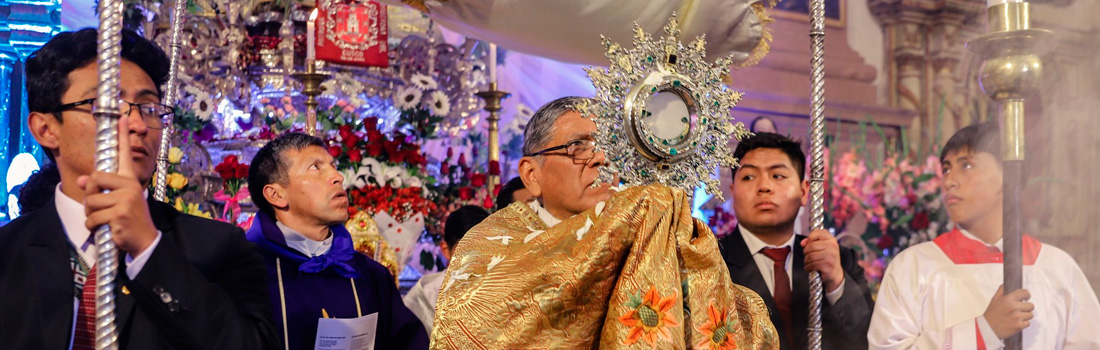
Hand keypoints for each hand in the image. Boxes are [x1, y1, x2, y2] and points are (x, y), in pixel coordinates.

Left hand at [79, 115, 157, 255]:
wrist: (144, 240)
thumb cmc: (129, 219)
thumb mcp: (117, 201)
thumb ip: (101, 188)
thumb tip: (83, 180)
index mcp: (130, 179)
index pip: (124, 153)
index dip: (122, 135)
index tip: (121, 116)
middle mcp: (130, 185)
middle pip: (95, 179)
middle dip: (91, 196)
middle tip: (100, 208)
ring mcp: (126, 199)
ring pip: (91, 200)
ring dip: (91, 214)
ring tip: (104, 220)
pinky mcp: (119, 213)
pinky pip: (92, 217)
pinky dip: (93, 226)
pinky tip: (104, 229)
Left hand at [801, 228, 843, 291]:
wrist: (835, 272)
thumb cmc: (827, 257)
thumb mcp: (822, 246)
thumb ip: (812, 241)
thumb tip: (803, 243)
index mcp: (831, 239)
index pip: (818, 233)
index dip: (809, 238)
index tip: (807, 244)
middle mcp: (832, 247)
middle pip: (811, 246)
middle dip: (806, 251)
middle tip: (807, 255)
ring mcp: (831, 256)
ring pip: (811, 256)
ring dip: (806, 260)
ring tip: (808, 262)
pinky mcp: (828, 266)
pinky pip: (812, 264)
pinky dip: (808, 267)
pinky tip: (809, 267)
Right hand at [984, 285, 1033, 338]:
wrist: (988, 328)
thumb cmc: (991, 314)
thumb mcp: (994, 299)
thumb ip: (1002, 290)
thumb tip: (1007, 283)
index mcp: (1008, 299)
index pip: (1025, 293)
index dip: (1026, 295)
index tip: (1026, 298)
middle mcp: (1013, 307)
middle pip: (1031, 306)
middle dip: (1026, 308)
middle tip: (1020, 310)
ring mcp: (1017, 317)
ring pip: (1030, 315)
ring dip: (1025, 316)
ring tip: (1016, 317)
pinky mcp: (1019, 325)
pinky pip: (1028, 323)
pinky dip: (1023, 324)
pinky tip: (1015, 323)